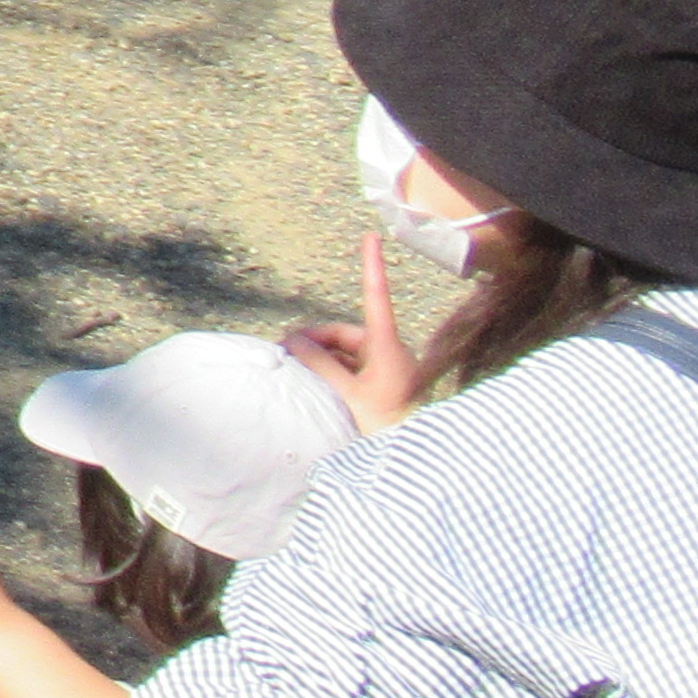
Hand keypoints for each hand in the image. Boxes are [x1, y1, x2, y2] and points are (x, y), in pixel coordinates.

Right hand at [284, 237, 423, 433]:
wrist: (410, 461)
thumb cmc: (382, 428)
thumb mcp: (344, 395)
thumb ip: (318, 364)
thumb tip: (294, 342)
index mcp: (389, 350)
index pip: (377, 299)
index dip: (372, 266)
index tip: (372, 236)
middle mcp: (393, 355)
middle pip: (348, 334)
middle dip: (317, 341)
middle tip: (287, 354)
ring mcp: (389, 372)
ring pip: (347, 354)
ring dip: (322, 360)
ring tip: (297, 376)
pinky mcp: (385, 387)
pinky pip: (352, 370)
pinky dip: (332, 373)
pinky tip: (314, 388)